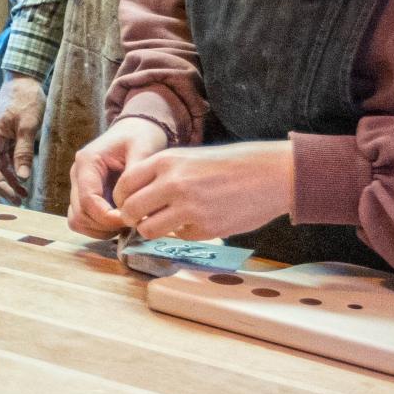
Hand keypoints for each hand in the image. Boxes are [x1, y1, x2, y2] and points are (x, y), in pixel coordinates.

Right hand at [0, 75, 46, 201]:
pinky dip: (14, 168)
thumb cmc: (26, 99)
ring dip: (10, 179)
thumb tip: (23, 177)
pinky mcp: (5, 135)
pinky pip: (6, 156)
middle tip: (19, 202)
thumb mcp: (28, 126)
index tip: (13, 197)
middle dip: (4, 186)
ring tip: (23, 195)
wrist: (24, 79)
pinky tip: (23, 178)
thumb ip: (23, 152)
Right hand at [67, 116, 169, 236]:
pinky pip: (83, 220)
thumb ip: (135, 176)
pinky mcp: (84, 194)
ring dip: (101, 229)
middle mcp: (77, 175)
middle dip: (105, 225)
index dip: (108, 217)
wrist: (135, 129)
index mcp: (87, 162)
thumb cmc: (140, 137)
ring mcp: (78, 186)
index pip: (88, 200)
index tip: (131, 219)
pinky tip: (119, 221)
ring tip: (125, 222)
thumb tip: (130, 205)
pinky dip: (99, 227)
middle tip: (132, 222)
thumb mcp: (143, 149)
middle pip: (80, 214)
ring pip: (77, 220)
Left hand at [111, 141, 295, 241]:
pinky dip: (184, 233)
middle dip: (131, 218)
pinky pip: (179, 236)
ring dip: (152, 230)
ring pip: (149, 230)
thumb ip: (164, 174)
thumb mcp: (191, 157)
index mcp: (167, 161)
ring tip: (166, 224)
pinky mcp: (205, 228)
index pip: (124, 184)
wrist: (271, 174)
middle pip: (131, 210)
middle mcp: (173, 184)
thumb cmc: (232, 164)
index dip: (122, 199)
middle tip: (140, 220)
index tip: (127, 205)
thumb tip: (138, 197)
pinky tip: (200, 221)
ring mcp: (189, 208)